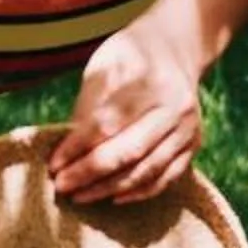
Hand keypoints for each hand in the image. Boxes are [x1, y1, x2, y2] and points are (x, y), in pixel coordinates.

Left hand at [48, 13, 203, 204]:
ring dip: (110, 188)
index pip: (107, 121)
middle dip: (91, 172)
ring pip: (147, 168)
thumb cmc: (128, 58)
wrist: (175, 50)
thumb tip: (68, 151)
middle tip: (61, 185)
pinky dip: (138, 192)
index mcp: (147, 77)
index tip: (54, 163)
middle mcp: (173, 104)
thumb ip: (88, 104)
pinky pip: (166, 177)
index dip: (78, 146)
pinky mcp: (194, 144)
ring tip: (80, 196)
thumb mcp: (104, 64)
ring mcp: (188, 126)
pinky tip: (113, 197)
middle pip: (129, 149)